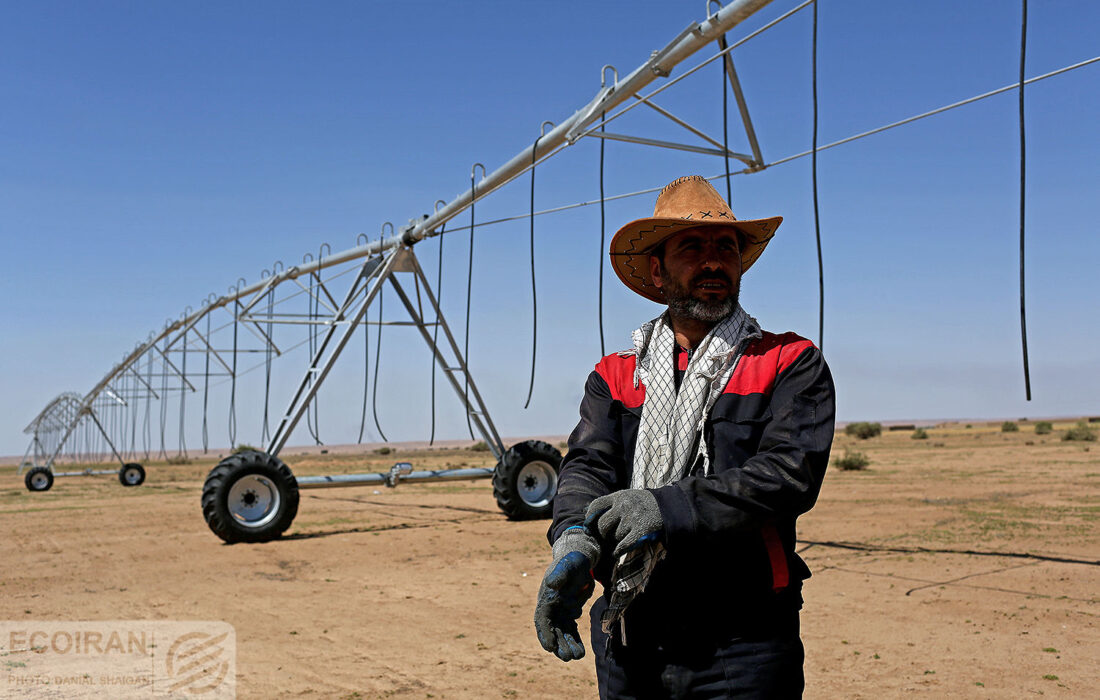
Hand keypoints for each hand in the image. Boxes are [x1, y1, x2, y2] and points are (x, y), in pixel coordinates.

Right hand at [534, 529, 599, 660]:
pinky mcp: (570, 612)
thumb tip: (551, 584)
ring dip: (568, 645)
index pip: (542, 619)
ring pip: (562, 632)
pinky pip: (571, 629)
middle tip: (567, 657)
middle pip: (553, 629)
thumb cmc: (572, 561)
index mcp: (547, 597)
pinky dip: (575, 639)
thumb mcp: (567, 565)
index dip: (545, 633)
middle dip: (559, 644)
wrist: (580, 559)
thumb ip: (559, 574)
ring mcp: (560, 611)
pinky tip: (581, 650)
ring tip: (577, 656)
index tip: (550, 647)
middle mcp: (551, 607)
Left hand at [583, 489, 662, 559]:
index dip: (589, 516)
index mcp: (619, 496)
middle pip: (603, 524)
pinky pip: (623, 545)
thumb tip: (585, 511)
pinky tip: (617, 552)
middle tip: (608, 535)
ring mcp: (632, 518)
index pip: (597, 505)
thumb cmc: (644, 503)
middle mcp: (624, 506)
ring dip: (617, 539)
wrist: (668, 506)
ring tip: (625, 536)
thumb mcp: (627, 496)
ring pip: (615, 536)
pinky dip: (619, 550)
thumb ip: (610, 503)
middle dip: (603, 532)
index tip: (588, 525)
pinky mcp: (641, 530)